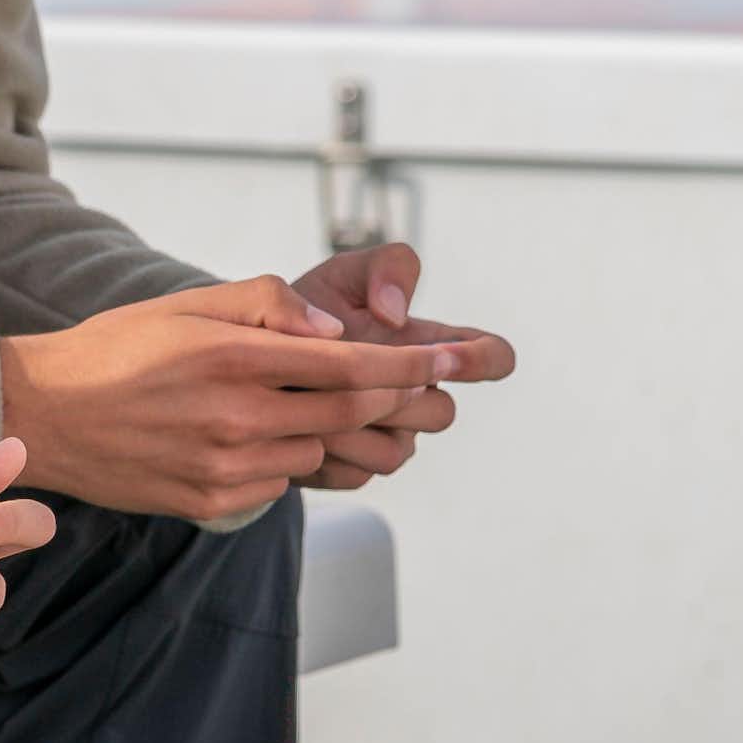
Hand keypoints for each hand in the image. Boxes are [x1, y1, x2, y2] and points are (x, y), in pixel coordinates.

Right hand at [0, 273, 507, 524]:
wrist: (43, 416)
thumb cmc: (116, 348)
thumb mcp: (187, 304)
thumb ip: (267, 304)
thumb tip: (334, 330)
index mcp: (233, 356)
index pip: (352, 364)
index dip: (414, 362)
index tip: (456, 358)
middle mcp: (236, 416)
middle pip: (350, 412)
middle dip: (395, 397)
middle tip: (424, 384)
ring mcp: (225, 467)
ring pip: (317, 450)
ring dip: (329, 427)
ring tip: (300, 402)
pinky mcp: (213, 502)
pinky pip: (279, 482)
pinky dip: (285, 457)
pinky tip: (250, 435)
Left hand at [289, 244, 515, 489]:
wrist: (251, 358)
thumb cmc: (307, 312)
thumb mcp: (342, 274)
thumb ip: (384, 268)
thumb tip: (397, 316)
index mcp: (428, 346)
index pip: (491, 356)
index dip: (483, 359)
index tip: (447, 353)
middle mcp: (418, 396)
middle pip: (441, 412)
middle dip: (396, 395)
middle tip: (345, 376)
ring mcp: (392, 437)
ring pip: (396, 450)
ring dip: (353, 426)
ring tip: (304, 399)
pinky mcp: (355, 469)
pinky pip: (356, 474)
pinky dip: (324, 453)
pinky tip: (292, 427)